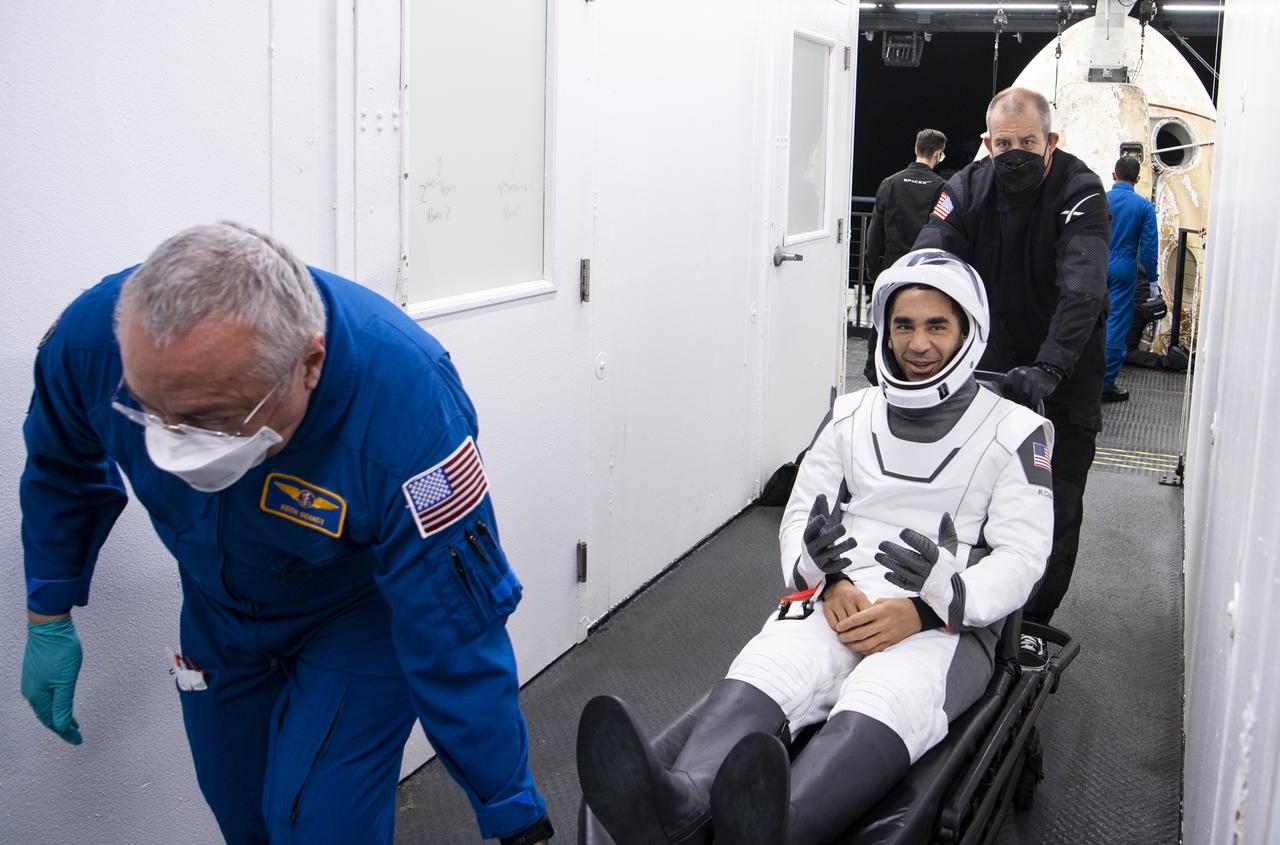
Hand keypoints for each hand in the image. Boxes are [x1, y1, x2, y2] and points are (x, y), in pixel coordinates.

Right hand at [21, 616, 83, 744]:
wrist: (49, 626)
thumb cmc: (59, 651)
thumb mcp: (65, 681)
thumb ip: (63, 705)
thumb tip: (62, 727)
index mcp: (38, 696)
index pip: (52, 721)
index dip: (65, 732)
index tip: (78, 740)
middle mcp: (32, 691)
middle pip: (47, 715)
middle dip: (61, 726)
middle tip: (75, 734)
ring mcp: (33, 681)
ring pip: (46, 705)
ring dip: (58, 715)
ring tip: (71, 722)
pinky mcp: (36, 672)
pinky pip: (45, 694)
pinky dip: (54, 703)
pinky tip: (62, 701)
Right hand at [803, 494, 856, 574]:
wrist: (810, 560)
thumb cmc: (816, 536)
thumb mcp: (815, 524)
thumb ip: (818, 510)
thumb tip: (821, 495)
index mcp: (808, 536)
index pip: (810, 530)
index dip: (816, 524)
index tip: (823, 517)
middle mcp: (812, 548)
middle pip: (821, 542)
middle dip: (831, 535)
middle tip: (842, 527)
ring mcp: (819, 559)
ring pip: (830, 554)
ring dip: (842, 548)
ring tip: (854, 541)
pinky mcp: (826, 568)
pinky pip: (833, 567)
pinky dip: (840, 564)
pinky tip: (849, 560)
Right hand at [822, 579, 871, 631]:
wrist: (836, 586)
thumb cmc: (853, 597)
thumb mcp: (864, 600)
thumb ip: (869, 611)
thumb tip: (874, 627)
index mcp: (859, 597)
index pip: (866, 617)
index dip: (869, 626)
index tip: (870, 631)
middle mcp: (847, 599)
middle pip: (855, 622)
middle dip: (858, 630)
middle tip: (861, 636)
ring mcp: (836, 603)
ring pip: (844, 625)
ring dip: (848, 632)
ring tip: (851, 634)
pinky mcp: (826, 607)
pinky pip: (833, 625)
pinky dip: (838, 630)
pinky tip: (842, 629)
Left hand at [834, 598, 922, 653]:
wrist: (917, 615)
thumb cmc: (898, 605)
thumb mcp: (883, 601)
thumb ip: (869, 607)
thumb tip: (856, 616)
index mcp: (880, 611)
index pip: (859, 619)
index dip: (846, 624)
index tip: (838, 627)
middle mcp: (883, 624)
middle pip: (860, 633)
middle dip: (847, 637)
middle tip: (839, 637)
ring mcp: (887, 635)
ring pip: (866, 644)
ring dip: (854, 646)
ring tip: (846, 644)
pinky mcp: (891, 642)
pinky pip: (875, 649)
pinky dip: (864, 650)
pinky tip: (858, 648)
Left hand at [875, 513, 959, 616]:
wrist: (947, 587)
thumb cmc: (944, 563)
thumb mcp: (949, 547)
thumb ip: (947, 531)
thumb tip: (946, 514)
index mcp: (936, 557)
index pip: (926, 548)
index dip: (915, 540)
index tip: (903, 532)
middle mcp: (928, 569)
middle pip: (911, 560)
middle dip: (896, 552)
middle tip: (882, 544)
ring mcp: (921, 580)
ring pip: (904, 572)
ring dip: (890, 564)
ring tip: (878, 556)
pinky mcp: (915, 587)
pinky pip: (904, 584)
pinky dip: (895, 579)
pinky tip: (886, 573)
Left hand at [1002, 365, 1059, 404]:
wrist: (1047, 373)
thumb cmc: (1030, 377)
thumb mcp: (1019, 375)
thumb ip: (1011, 382)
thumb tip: (1005, 397)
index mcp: (1015, 372)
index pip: (1006, 388)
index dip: (1009, 394)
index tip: (1012, 395)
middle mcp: (1022, 375)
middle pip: (1014, 393)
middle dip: (1016, 398)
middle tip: (1020, 399)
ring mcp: (1031, 381)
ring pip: (1023, 397)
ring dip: (1024, 401)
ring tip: (1026, 400)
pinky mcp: (1040, 388)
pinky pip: (1032, 401)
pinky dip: (1031, 404)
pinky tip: (1032, 401)